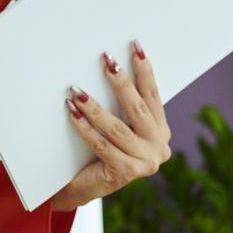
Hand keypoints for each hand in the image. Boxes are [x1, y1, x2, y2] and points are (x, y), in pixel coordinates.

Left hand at [50, 42, 171, 211]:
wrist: (83, 186)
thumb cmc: (97, 150)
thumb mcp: (116, 126)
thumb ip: (121, 106)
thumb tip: (109, 65)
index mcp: (160, 131)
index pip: (152, 95)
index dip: (144, 71)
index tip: (135, 47)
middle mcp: (159, 146)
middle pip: (137, 108)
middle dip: (121, 82)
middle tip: (106, 61)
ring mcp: (145, 162)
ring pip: (117, 128)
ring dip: (95, 107)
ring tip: (77, 90)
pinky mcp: (125, 173)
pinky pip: (101, 144)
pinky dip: (85, 127)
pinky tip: (72, 113)